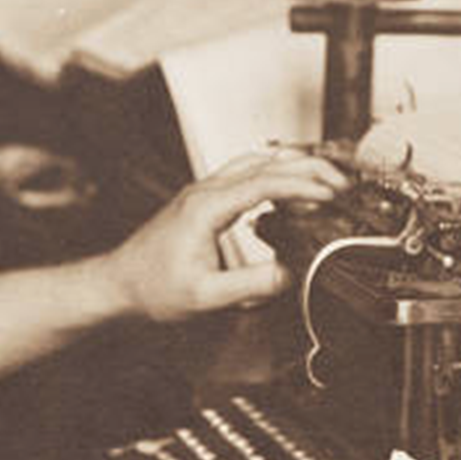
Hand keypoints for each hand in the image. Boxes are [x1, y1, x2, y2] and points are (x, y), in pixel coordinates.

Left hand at [102, 148, 347, 320]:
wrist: (118, 285)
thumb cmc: (152, 289)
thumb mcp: (206, 296)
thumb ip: (252, 285)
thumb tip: (293, 274)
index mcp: (206, 207)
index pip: (265, 183)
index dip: (303, 186)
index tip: (333, 194)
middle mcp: (204, 192)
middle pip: (264, 164)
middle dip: (307, 168)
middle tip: (343, 182)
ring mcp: (201, 193)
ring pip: (253, 163)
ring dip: (290, 166)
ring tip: (324, 178)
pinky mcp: (201, 201)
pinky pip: (243, 174)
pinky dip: (272, 174)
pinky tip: (286, 188)